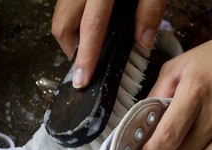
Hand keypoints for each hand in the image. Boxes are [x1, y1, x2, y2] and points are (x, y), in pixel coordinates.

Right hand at [51, 0, 165, 87]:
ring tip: (90, 47)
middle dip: (71, 50)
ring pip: (62, 13)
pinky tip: (93, 23)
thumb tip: (143, 40)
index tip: (82, 79)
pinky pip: (69, 3)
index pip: (89, 28)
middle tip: (85, 66)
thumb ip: (150, 9)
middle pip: (61, 23)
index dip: (85, 57)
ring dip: (72, 34)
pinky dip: (76, 18)